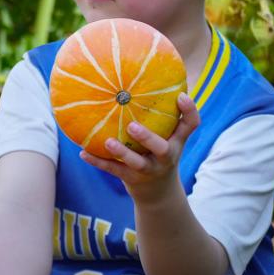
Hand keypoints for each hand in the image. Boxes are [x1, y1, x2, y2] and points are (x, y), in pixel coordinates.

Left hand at [79, 93, 198, 200]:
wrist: (158, 192)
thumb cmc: (159, 153)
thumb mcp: (168, 137)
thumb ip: (162, 115)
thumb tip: (137, 82)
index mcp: (176, 141)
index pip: (190, 126)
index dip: (189, 111)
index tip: (180, 96)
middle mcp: (165, 156)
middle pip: (162, 148)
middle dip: (148, 138)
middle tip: (132, 126)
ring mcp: (148, 170)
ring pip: (135, 163)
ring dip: (121, 153)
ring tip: (108, 142)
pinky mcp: (131, 179)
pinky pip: (113, 170)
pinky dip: (98, 161)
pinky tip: (83, 153)